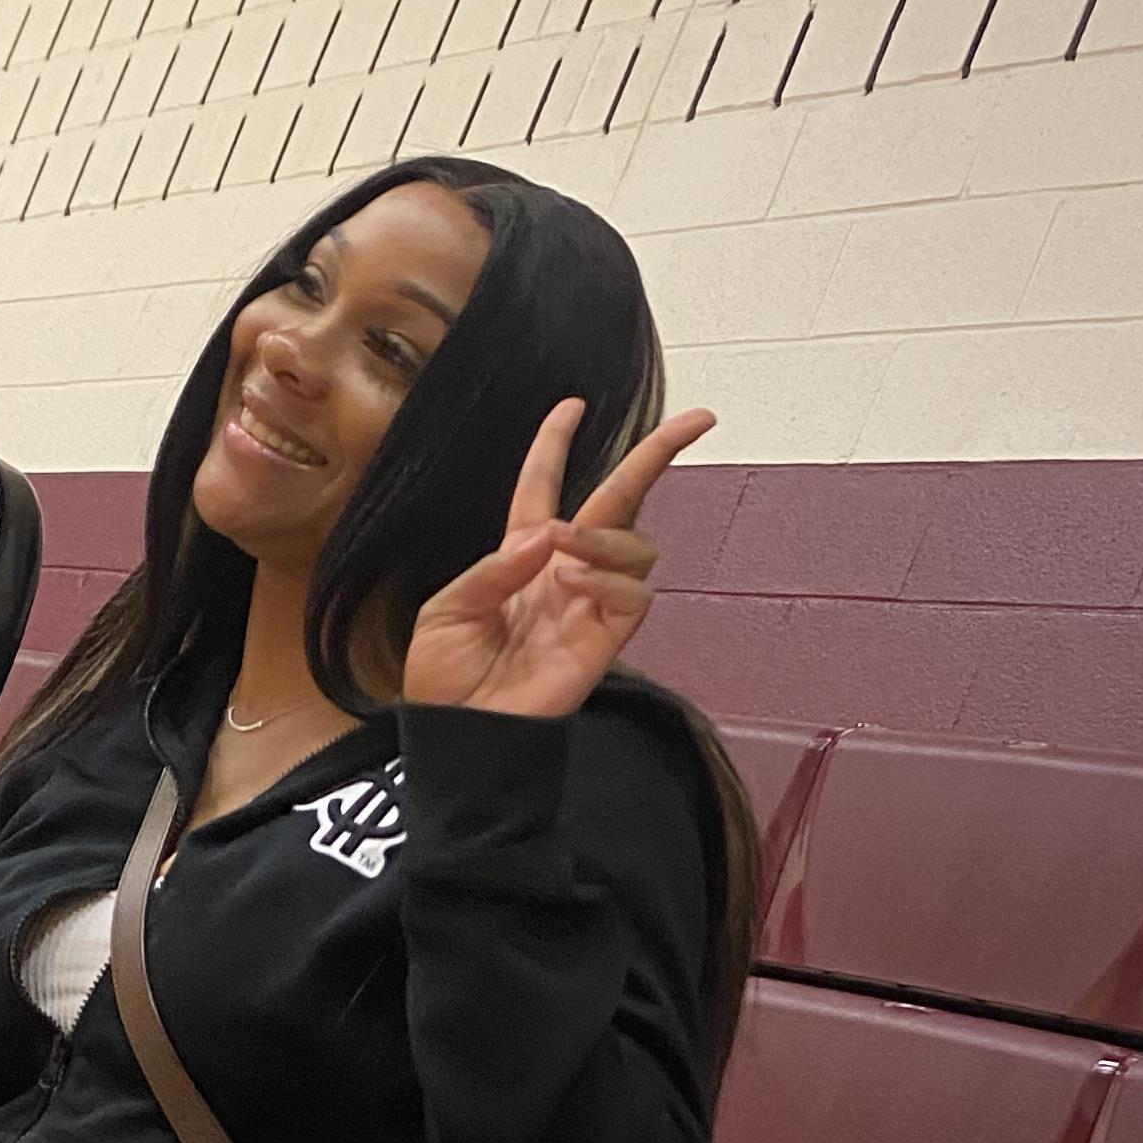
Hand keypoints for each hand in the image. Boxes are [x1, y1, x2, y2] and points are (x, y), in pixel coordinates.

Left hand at [402, 402, 714, 720]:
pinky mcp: (607, 639)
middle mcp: (564, 572)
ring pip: (636, 544)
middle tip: (697, 420)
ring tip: (564, 551)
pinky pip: (635, 594)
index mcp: (519, 556)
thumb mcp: (447, 610)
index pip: (545, 487)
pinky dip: (608, 580)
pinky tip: (574, 588)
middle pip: (620, 500)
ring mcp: (590, 604)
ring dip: (604, 535)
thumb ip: (493, 567)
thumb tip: (548, 535)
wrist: (460, 738)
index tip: (572, 404)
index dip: (556, 444)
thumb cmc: (444, 681)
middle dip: (656, 455)